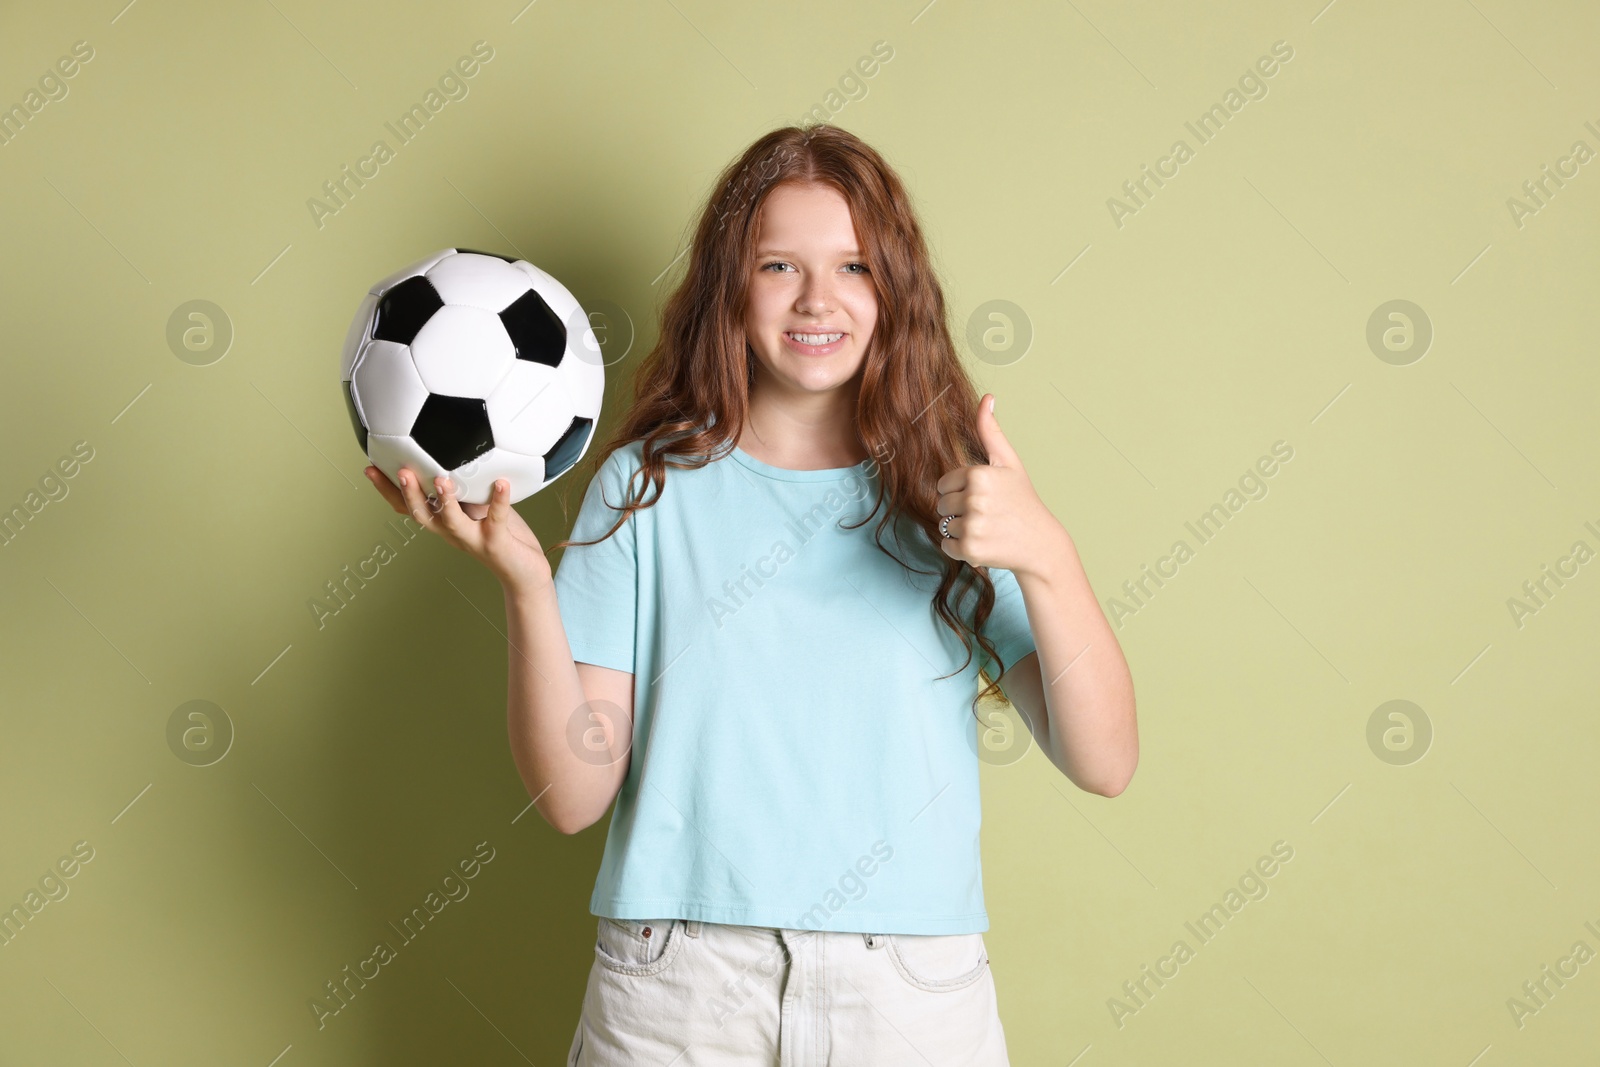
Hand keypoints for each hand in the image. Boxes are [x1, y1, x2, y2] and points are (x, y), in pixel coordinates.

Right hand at [364, 465, 551, 592]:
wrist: (524, 572)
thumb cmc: (499, 535)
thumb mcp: (476, 506)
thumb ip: (463, 487)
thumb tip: (455, 452)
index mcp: (442, 523)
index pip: (407, 507)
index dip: (387, 491)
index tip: (370, 469)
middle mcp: (452, 533)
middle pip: (422, 515)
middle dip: (410, 494)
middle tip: (402, 472)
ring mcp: (473, 538)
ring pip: (452, 521)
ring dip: (446, 501)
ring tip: (442, 479)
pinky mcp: (496, 542)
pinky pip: (497, 519)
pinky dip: (499, 500)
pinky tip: (502, 483)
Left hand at [933, 393, 1065, 577]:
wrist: (1040, 542)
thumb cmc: (1022, 500)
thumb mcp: (1009, 463)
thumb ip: (990, 431)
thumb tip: (987, 397)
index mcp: (978, 474)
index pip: (943, 484)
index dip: (960, 491)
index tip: (983, 496)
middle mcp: (973, 499)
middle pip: (941, 505)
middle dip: (959, 511)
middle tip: (987, 514)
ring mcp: (972, 525)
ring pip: (944, 526)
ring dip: (960, 530)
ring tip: (987, 528)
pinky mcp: (970, 550)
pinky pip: (946, 546)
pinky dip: (960, 549)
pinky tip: (984, 543)